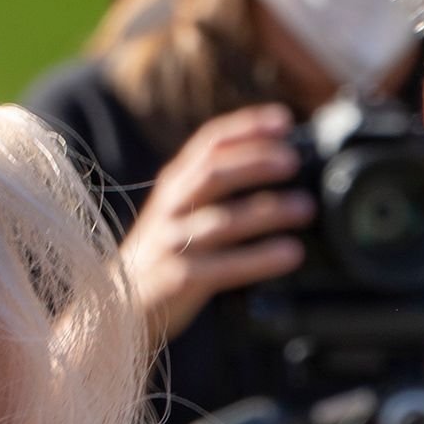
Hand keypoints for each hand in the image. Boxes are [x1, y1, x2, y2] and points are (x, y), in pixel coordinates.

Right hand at [121, 105, 310, 345]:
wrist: (117, 303)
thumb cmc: (165, 255)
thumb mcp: (183, 212)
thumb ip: (215, 191)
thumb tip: (276, 166)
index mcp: (176, 184)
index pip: (209, 143)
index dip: (246, 127)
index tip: (284, 120)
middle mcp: (171, 206)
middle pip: (212, 173)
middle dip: (254, 162)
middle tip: (294, 160)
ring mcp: (173, 242)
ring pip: (222, 220)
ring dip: (267, 211)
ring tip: (305, 207)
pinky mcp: (180, 278)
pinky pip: (225, 266)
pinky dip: (260, 258)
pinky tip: (290, 253)